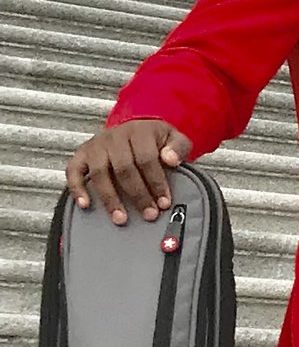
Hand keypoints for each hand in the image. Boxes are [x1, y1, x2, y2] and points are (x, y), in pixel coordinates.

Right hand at [65, 121, 191, 224]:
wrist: (135, 128)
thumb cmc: (156, 139)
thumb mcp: (174, 138)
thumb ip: (178, 147)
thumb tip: (170, 160)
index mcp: (139, 131)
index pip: (147, 159)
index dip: (156, 182)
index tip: (164, 202)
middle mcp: (114, 136)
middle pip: (124, 168)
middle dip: (138, 194)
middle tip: (148, 214)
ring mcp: (96, 145)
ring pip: (100, 173)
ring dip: (110, 198)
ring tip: (121, 218)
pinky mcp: (82, 154)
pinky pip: (73, 171)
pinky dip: (77, 188)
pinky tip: (85, 205)